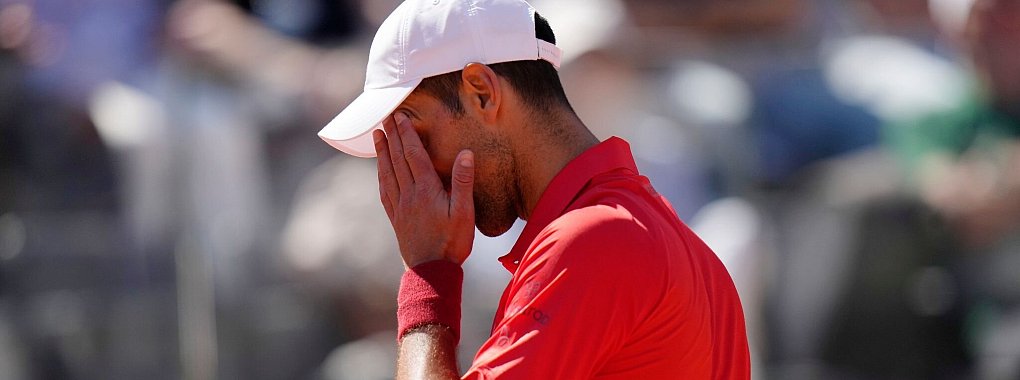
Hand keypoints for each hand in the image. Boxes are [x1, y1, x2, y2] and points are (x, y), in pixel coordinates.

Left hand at [374, 112, 475, 267]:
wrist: (431, 272)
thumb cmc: (452, 243)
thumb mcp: (465, 213)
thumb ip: (463, 182)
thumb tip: (465, 153)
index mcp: (426, 190)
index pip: (414, 155)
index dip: (407, 134)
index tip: (400, 116)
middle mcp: (409, 195)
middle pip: (398, 159)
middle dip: (392, 136)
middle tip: (385, 117)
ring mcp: (400, 207)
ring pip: (388, 172)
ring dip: (382, 152)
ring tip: (377, 135)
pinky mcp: (396, 218)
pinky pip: (385, 190)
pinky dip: (381, 174)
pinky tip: (380, 169)